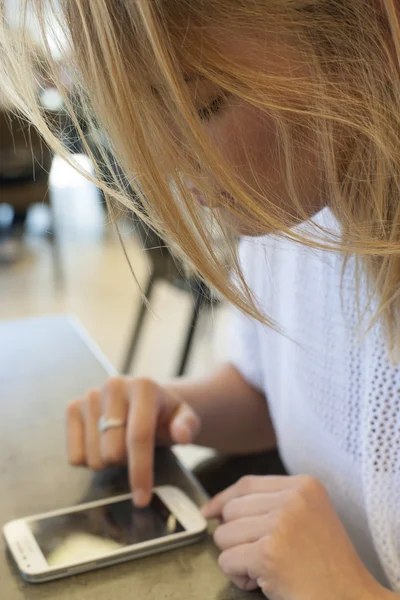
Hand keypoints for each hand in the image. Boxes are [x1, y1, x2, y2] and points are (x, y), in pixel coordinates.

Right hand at [66, 377, 200, 505]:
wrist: (143, 400)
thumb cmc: (164, 415)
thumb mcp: (185, 418)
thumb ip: (188, 425)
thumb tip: (182, 434)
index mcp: (143, 387)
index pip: (139, 436)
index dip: (140, 470)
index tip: (142, 498)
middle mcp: (114, 386)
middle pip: (113, 452)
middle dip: (126, 463)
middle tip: (136, 452)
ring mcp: (90, 396)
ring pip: (93, 457)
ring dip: (109, 462)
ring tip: (121, 444)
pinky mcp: (73, 408)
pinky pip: (75, 456)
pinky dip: (90, 459)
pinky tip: (103, 444)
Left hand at [201, 475, 382, 599]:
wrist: (352, 599)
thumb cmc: (327, 566)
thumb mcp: (307, 517)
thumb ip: (270, 504)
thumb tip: (215, 508)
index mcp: (304, 485)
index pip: (246, 484)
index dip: (223, 499)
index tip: (208, 511)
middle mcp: (292, 498)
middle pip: (232, 510)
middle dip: (236, 537)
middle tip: (262, 557)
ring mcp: (280, 524)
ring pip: (224, 535)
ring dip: (238, 558)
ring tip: (266, 569)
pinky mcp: (268, 553)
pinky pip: (227, 561)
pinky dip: (238, 577)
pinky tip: (264, 583)